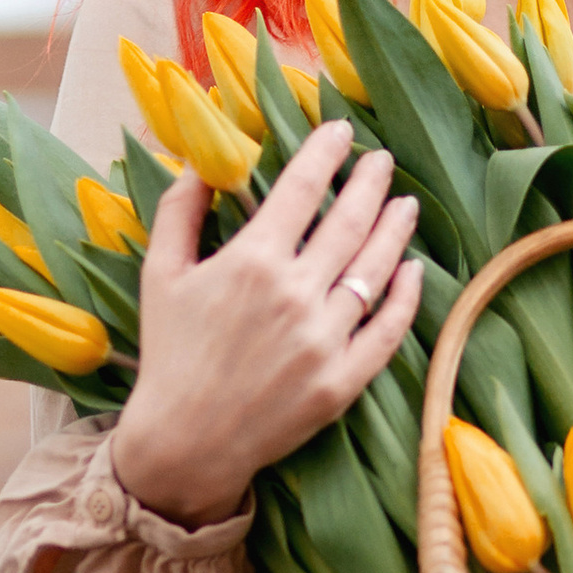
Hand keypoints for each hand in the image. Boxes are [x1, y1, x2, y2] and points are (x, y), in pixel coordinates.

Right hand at [109, 120, 422, 527]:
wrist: (185, 442)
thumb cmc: (170, 354)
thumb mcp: (160, 275)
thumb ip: (179, 212)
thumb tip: (198, 163)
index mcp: (252, 261)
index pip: (302, 188)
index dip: (325, 153)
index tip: (341, 131)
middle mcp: (296, 294)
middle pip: (349, 221)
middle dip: (370, 182)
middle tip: (383, 160)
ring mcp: (325, 339)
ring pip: (375, 269)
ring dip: (394, 230)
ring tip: (405, 204)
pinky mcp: (342, 381)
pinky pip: (387, 331)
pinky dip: (404, 298)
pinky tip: (412, 271)